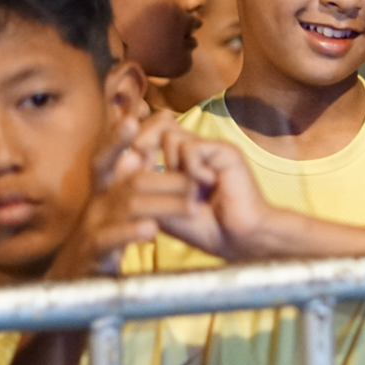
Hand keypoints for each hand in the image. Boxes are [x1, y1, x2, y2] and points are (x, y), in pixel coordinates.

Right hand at [46, 116, 196, 279]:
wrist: (76, 284)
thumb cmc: (104, 241)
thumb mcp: (119, 209)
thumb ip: (132, 180)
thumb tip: (142, 145)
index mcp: (104, 190)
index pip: (108, 157)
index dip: (118, 138)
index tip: (135, 120)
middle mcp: (96, 203)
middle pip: (126, 178)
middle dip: (164, 175)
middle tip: (198, 180)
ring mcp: (92, 227)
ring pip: (127, 206)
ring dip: (164, 204)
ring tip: (193, 206)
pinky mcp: (93, 253)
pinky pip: (108, 238)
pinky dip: (130, 232)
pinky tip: (151, 230)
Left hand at [139, 122, 271, 259]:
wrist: (238, 239)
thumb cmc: (204, 228)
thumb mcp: (163, 208)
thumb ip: (146, 184)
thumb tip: (126, 158)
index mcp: (180, 161)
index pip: (152, 135)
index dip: (135, 141)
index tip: (127, 160)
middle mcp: (195, 151)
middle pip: (158, 125)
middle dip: (142, 141)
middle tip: (139, 158)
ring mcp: (210, 150)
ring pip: (171, 135)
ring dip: (171, 164)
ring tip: (188, 187)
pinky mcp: (225, 151)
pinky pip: (192, 148)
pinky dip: (192, 168)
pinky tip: (208, 184)